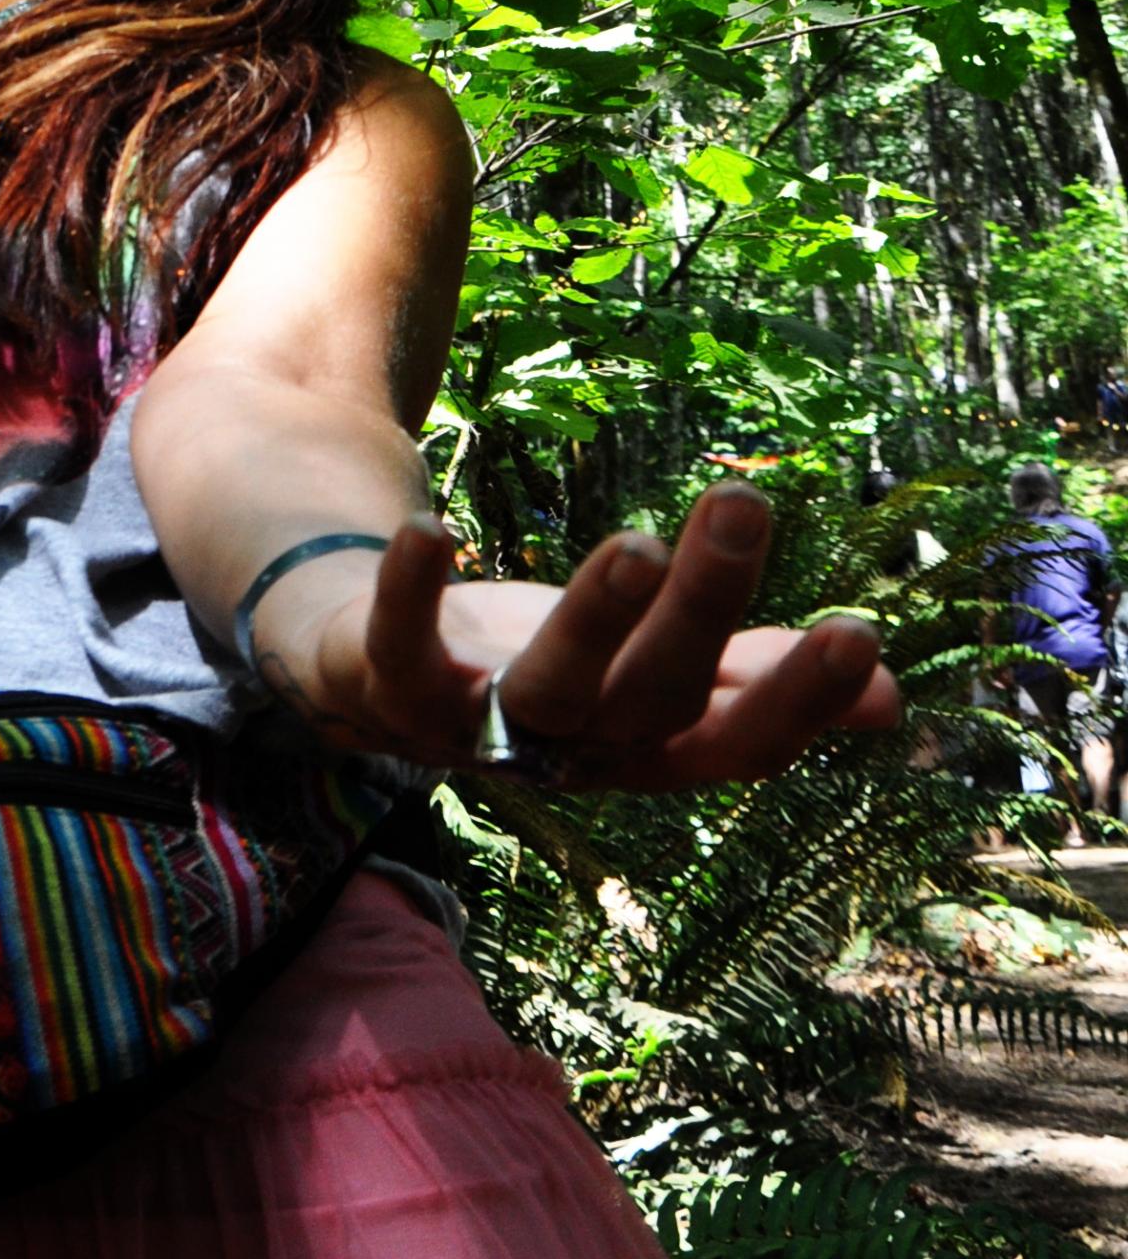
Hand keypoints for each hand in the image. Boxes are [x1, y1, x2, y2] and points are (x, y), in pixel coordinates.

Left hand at [257, 487, 899, 794]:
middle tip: (745, 506)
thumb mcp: (651, 669)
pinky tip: (434, 531)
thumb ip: (754, 677)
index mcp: (642, 749)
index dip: (797, 702)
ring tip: (638, 543)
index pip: (737, 743)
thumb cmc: (537, 666)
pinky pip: (395, 648)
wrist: (367, 674)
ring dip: (589, 620)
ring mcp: (471, 727)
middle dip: (700, 611)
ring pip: (542, 689)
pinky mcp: (382, 685)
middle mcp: (566, 752)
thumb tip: (891, 695)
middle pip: (647, 695)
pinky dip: (410, 595)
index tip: (862, 632)